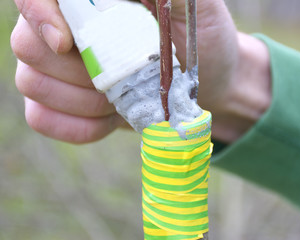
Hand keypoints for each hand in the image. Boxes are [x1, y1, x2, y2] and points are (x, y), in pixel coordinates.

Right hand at [11, 0, 270, 143]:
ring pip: (33, 84)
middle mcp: (67, 29)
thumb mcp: (191, 5)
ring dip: (84, 101)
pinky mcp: (66, 104)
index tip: (66, 43)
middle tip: (126, 78)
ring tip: (124, 100)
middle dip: (79, 71)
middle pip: (28, 46)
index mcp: (91, 0)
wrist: (209, 82)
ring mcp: (61, 69)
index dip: (38, 15)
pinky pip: (42, 118)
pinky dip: (76, 126)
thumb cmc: (202, 38)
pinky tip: (109, 121)